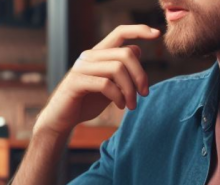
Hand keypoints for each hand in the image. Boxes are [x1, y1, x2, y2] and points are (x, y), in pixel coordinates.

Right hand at [35, 25, 160, 133]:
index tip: (156, 34)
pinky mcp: (76, 82)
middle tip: (145, 94)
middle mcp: (89, 56)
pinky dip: (118, 96)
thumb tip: (138, 50)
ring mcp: (81, 68)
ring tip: (131, 105)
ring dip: (130, 90)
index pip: (120, 32)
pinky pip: (105, 84)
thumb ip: (121, 69)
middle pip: (126, 53)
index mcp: (98, 53)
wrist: (62, 119)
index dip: (139, 30)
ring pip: (117, 69)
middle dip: (140, 75)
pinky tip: (120, 106)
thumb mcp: (109, 84)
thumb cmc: (87, 102)